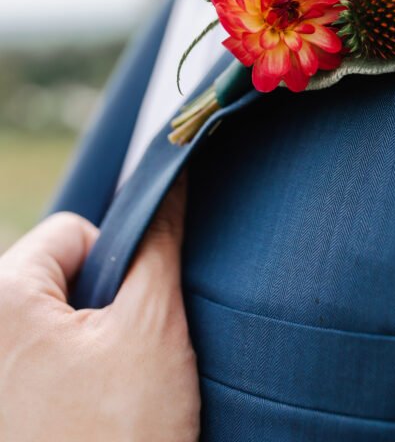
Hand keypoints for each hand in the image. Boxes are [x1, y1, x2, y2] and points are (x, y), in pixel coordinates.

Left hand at [0, 179, 199, 441]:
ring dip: (85, 351)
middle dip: (98, 311)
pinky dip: (66, 385)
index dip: (117, 264)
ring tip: (102, 403)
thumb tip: (172, 182)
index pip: (73, 233)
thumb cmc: (118, 441)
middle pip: (56, 281)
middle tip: (119, 367)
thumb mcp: (152, 328)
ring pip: (49, 329)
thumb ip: (159, 243)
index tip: (129, 319)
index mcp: (0, 297)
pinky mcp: (4, 413)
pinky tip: (88, 423)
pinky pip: (34, 371)